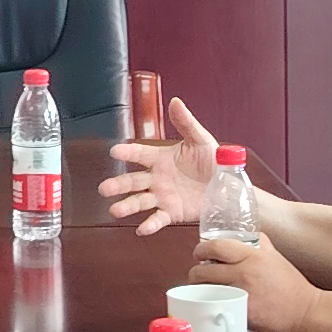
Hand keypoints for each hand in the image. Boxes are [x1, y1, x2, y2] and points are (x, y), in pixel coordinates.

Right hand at [95, 97, 223, 234]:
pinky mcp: (172, 213)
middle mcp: (157, 178)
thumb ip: (186, 123)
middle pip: (133, 181)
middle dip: (118, 185)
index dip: (127, 153)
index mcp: (161, 158)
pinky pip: (158, 219)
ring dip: (127, 206)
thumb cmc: (212, 161)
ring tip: (115, 210)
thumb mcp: (200, 140)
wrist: (227, 187)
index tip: (114, 152)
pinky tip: (141, 229)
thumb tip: (176, 102)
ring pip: (140, 201)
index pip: (140, 154)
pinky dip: (150, 225)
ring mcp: (163, 196)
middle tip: (104, 189)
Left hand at [192, 230, 317, 331]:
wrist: (304, 310)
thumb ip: (259, 243)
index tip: (199, 253)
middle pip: (204, 271)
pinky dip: (211, 305)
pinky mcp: (241, 313)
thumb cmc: (291, 285)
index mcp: (252, 257)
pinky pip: (217, 306)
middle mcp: (244, 274)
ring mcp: (241, 295)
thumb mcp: (275, 257)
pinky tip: (214, 303)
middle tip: (197, 274)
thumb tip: (245, 235)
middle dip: (195, 273)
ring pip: (206, 291)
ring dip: (199, 290)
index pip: (217, 247)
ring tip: (202, 289)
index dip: (201, 249)